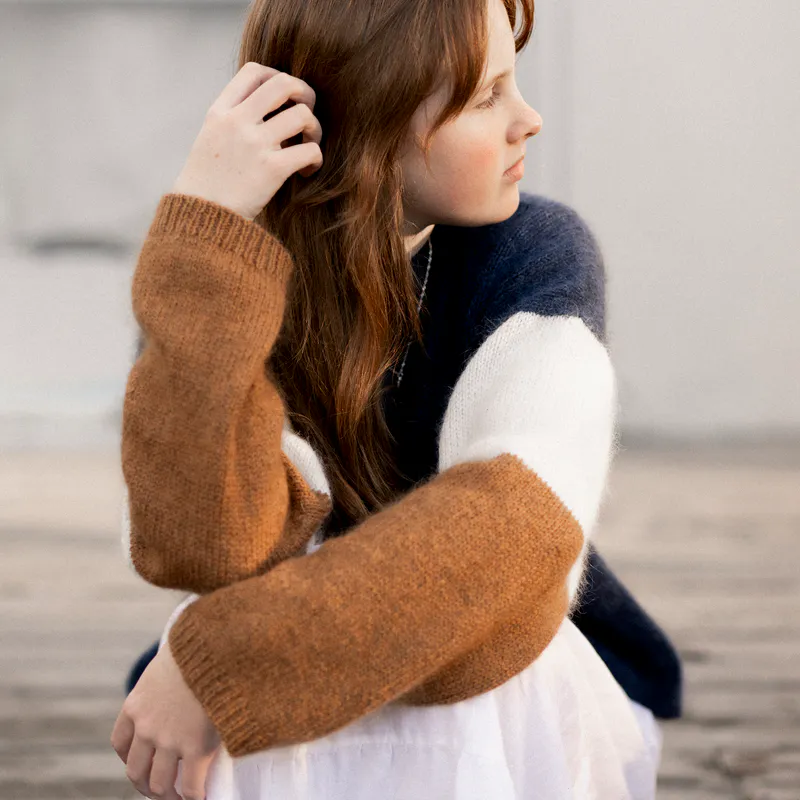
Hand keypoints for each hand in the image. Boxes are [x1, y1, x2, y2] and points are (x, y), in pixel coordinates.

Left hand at [111, 642, 220, 799]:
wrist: (215, 646)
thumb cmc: (198, 647)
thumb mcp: (168, 662)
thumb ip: (166, 680)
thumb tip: (180, 676)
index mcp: (136, 705)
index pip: (120, 743)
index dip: (130, 757)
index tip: (143, 762)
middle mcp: (146, 727)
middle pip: (136, 770)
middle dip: (146, 785)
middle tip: (160, 790)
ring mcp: (169, 740)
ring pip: (159, 784)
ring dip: (168, 797)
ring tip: (181, 798)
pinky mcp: (195, 746)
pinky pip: (190, 784)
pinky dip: (193, 796)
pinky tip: (201, 796)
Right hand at [172, 61, 323, 220]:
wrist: (200, 217)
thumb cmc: (207, 184)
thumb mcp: (210, 140)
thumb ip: (232, 120)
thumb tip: (265, 109)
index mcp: (220, 111)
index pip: (254, 71)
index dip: (279, 76)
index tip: (286, 96)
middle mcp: (237, 122)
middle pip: (284, 84)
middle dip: (305, 94)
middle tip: (308, 113)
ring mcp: (255, 144)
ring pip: (303, 115)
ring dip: (314, 129)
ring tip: (309, 145)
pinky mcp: (272, 169)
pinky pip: (310, 150)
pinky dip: (316, 158)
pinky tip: (307, 171)